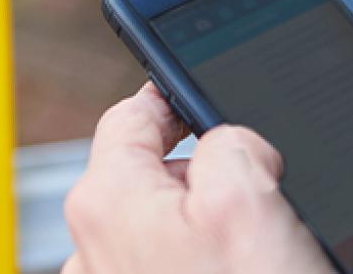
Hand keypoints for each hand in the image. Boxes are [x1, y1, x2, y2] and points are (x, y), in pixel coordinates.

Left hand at [63, 84, 332, 273]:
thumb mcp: (251, 200)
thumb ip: (228, 142)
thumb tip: (228, 144)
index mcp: (107, 200)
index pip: (131, 115)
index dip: (176, 98)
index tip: (204, 95)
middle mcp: (94, 248)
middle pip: (152, 174)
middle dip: (204, 175)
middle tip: (258, 195)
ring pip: (166, 227)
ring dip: (206, 228)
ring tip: (252, 256)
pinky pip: (169, 268)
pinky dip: (203, 266)